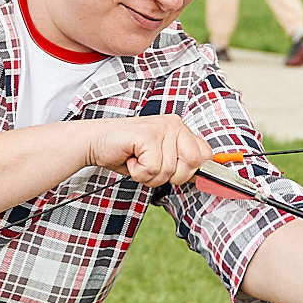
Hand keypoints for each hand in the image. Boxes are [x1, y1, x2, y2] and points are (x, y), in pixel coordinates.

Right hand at [83, 114, 208, 187]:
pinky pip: (153, 169)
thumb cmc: (127, 152)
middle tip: (151, 167)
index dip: (193, 171)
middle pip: (193, 164)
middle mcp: (174, 124)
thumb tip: (203, 178)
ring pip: (169, 171)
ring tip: (137, 161)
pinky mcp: (148, 135)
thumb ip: (181, 163)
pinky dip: (139, 173)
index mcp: (180, 128)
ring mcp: (162, 127)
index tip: (176, 174)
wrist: (96, 142)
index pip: (206, 154)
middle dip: (171, 176)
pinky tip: (131, 159)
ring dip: (149, 175)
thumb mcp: (160, 158)